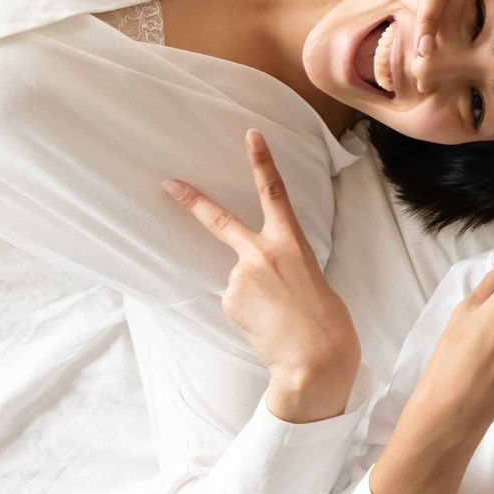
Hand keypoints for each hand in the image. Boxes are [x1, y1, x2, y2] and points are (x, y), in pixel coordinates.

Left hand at [162, 130, 358, 422]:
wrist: (315, 357)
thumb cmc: (325, 319)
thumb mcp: (311, 276)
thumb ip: (283, 263)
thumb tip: (257, 272)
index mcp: (292, 242)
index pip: (274, 192)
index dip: (262, 162)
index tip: (251, 135)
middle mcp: (262, 252)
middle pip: (221, 221)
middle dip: (192, 201)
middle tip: (169, 184)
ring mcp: (241, 276)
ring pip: (238, 279)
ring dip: (252, 295)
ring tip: (276, 315)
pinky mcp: (229, 301)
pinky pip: (235, 301)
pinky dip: (248, 311)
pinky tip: (265, 324)